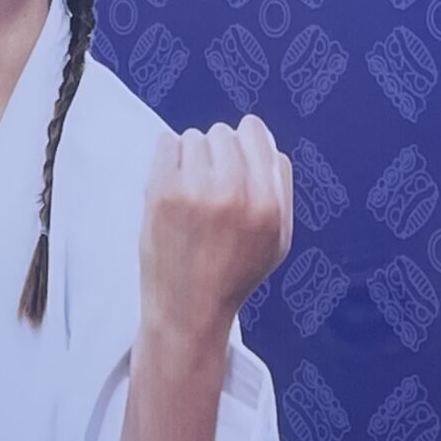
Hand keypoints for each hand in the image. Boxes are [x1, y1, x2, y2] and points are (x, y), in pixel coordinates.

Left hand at [137, 115, 292, 350]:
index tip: (237, 151)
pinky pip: (165, 143)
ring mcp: (193, 190)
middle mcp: (233, 191)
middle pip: (223, 133)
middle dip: (218, 152)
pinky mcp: (160, 192)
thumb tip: (268, 146)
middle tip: (211, 181)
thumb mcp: (277, 237)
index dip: (246, 139)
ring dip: (192, 155)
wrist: (188, 306)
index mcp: (267, 202)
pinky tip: (173, 181)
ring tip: (192, 188)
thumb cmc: (233, 273)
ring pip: (193, 137)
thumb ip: (280, 189)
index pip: (256, 134)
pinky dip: (168, 156)